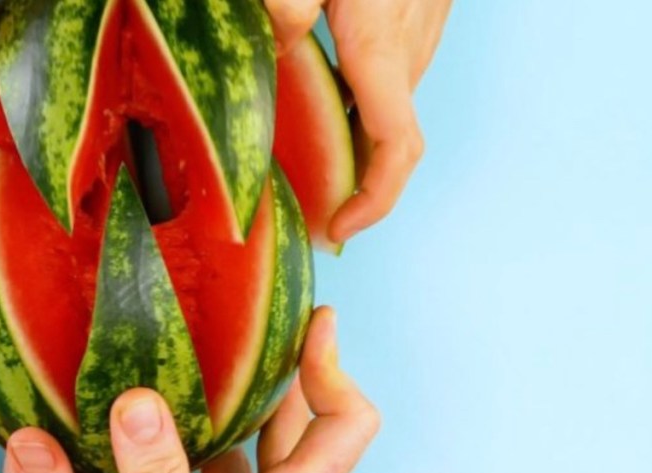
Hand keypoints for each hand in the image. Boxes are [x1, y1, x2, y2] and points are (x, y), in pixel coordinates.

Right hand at [107, 306, 379, 472]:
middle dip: (272, 372)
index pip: (345, 424)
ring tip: (184, 363)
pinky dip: (180, 452)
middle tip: (243, 320)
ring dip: (221, 409)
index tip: (311, 319)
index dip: (332, 367)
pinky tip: (139, 440)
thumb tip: (138, 401)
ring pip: (240, 454)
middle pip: (289, 427)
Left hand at [267, 0, 452, 241]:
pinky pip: (392, 79)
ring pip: (393, 108)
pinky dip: (364, 106)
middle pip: (392, 139)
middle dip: (356, 184)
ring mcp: (418, 33)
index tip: (339, 229)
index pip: (397, 147)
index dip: (375, 201)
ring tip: (308, 164)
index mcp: (379, 45)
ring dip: (359, 145)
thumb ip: (289, 5)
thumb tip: (276, 45)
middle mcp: (408, 49)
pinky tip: (324, 99)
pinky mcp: (415, 19)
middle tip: (305, 209)